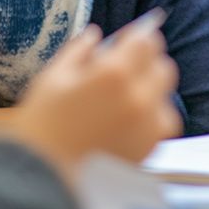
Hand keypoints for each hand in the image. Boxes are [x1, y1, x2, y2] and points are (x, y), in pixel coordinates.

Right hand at [2, 23, 180, 180]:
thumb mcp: (54, 76)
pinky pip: (165, 120)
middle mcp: (138, 95)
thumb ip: (80, 50)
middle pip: (163, 65)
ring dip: (152, 88)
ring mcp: (148, 122)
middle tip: (125, 68)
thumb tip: (96, 35)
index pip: (146, 40)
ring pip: (166, 93)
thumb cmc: (42, 123)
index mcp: (114, 72)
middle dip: (147, 62)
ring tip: (126, 97)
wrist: (43, 173)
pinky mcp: (151, 144)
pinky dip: (154, 115)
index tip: (127, 40)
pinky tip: (130, 118)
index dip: (138, 36)